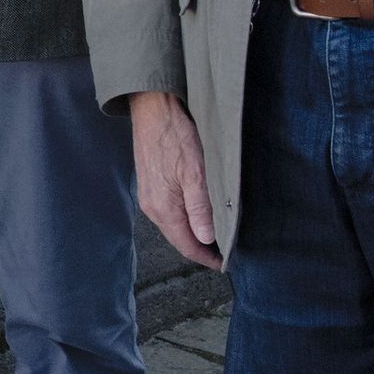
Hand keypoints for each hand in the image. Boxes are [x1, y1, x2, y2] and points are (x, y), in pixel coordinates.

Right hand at [128, 92, 220, 268]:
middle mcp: (152, 207)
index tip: (225, 264)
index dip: (206, 258)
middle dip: (201, 248)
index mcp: (163, 208)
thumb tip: (207, 238)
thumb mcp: (194, 171)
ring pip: (173, 226)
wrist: (152, 109)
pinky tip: (197, 214)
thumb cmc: (175, 135)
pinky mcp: (150, 185)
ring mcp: (149, 196)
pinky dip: (184, 219)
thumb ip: (200, 207)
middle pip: (179, 238)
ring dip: (193, 234)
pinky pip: (168, 212)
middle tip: (225, 252)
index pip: (187, 245)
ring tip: (215, 236)